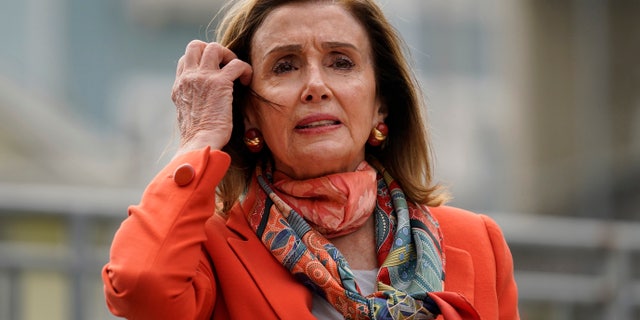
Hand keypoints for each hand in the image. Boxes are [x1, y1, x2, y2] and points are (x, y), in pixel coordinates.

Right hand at [171, 40, 251, 156]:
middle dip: (213, 50)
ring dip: (229, 55)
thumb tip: (201, 100)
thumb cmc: (198, 137)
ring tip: (237, 71)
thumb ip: (191, 101)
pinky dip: (245, 69)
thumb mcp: (186, 114)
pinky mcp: (220, 83)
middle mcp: (188, 78)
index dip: (201, 60)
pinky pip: (236, 64)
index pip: (186, 60)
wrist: (200, 143)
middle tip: (226, 65)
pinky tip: (247, 81)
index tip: (215, 71)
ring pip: (214, 47)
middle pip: (195, 45)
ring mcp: (203, 78)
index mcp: (180, 86)